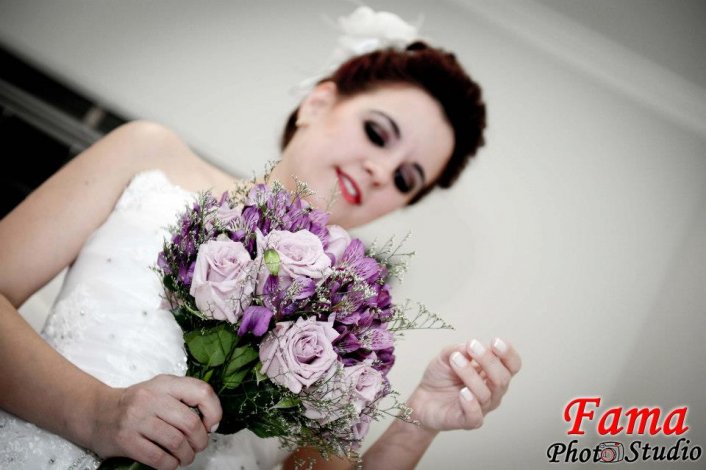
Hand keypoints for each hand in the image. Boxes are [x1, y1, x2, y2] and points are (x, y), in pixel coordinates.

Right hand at [90, 374, 221, 469]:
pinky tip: (171, 462)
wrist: (96, 413)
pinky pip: (158, 458)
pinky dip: (170, 464)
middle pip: (191, 423)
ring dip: (187, 455)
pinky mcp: (126, 440)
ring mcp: (137, 419)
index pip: (201, 392)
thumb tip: (211, 421)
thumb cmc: (135, 403)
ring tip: (186, 456)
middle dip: (200, 440)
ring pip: (177, 442)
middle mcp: (151, 399)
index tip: (211, 425)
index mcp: (165, 384)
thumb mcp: (160, 390)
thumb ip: (184, 398)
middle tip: (198, 446)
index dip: (214, 411)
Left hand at [408, 338, 520, 431]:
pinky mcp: (467, 421)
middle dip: (488, 360)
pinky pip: (475, 416)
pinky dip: (471, 403)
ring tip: (455, 360)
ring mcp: (481, 407)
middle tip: (471, 346)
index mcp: (492, 373)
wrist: (422, 397)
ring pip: (486, 393)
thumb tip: (470, 347)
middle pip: (502, 378)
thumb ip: (460, 349)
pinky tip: (462, 392)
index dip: (508, 354)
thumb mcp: (447, 355)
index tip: (495, 341)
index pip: (512, 365)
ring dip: (470, 374)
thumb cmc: (441, 377)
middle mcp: (492, 391)